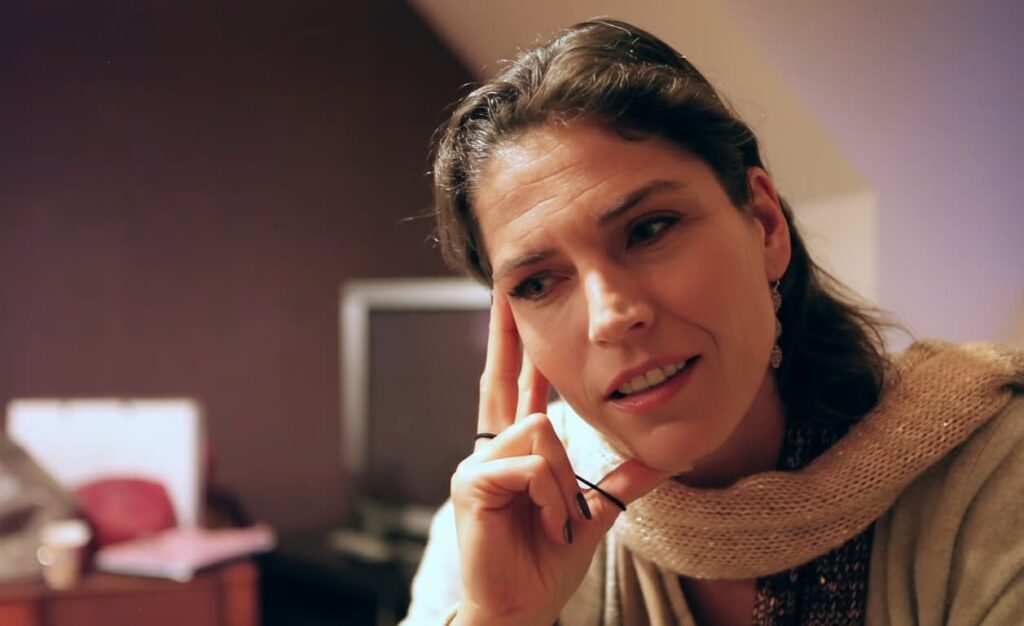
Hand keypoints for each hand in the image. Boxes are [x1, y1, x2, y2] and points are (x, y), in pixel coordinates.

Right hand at [450, 293, 669, 625]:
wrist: (521, 606)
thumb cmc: (546, 560)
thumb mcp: (592, 512)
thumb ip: (619, 480)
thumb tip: (661, 459)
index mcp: (517, 449)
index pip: (516, 386)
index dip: (513, 345)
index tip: (511, 305)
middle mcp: (493, 447)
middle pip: (500, 377)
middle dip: (504, 332)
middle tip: (506, 288)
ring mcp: (478, 463)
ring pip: (541, 430)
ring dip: (565, 481)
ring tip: (562, 519)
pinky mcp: (473, 483)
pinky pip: (531, 465)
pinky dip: (553, 498)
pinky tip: (550, 525)